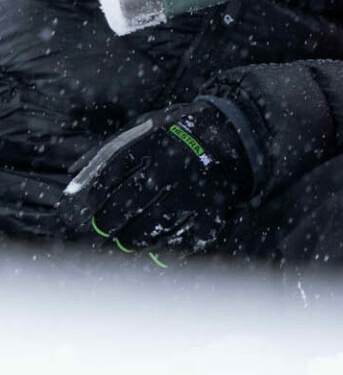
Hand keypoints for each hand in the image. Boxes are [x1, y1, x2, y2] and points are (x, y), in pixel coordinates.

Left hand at [61, 100, 252, 250]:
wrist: (237, 129)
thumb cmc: (182, 129)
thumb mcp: (146, 125)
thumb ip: (109, 148)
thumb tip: (72, 173)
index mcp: (148, 146)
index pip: (104, 181)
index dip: (87, 201)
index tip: (80, 212)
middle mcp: (166, 170)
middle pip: (120, 211)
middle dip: (105, 225)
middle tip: (104, 228)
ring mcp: (189, 191)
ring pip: (147, 231)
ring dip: (131, 240)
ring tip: (127, 239)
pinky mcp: (211, 207)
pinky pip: (184, 240)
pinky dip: (170, 248)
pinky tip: (161, 247)